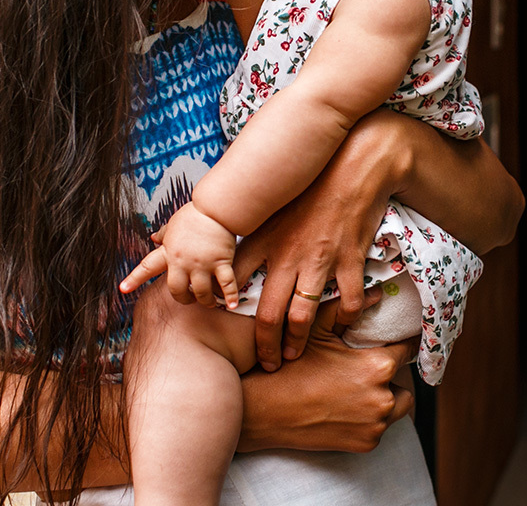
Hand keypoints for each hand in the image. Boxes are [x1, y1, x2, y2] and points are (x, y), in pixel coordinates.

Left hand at [119, 203, 239, 307]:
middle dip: (183, 298)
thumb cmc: (196, 214)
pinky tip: (231, 305)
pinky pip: (226, 284)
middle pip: (176, 290)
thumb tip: (153, 238)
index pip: (147, 266)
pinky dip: (230, 296)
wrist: (216, 208)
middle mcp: (183, 260)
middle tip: (189, 299)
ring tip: (210, 302)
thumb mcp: (174, 224)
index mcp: (170, 251)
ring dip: (206, 301)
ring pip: (201, 292)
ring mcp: (202, 263)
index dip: (134, 279)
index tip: (122, 289)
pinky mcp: (221, 262)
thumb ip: (164, 234)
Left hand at [233, 116, 396, 370]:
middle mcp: (288, 254)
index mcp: (264, 239)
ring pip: (302, 314)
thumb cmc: (310, 180)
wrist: (355, 163)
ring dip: (297, 340)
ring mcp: (320, 260)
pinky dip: (344, 319)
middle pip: (267, 313)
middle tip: (265, 362)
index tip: (221, 328)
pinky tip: (341, 326)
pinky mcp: (349, 260)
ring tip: (293, 355)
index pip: (233, 282)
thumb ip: (239, 221)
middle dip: (264, 345)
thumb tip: (172, 228)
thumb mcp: (270, 199)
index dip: (224, 310)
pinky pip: (346, 302)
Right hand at [238, 300, 416, 453]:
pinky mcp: (367, 444)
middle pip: (403, 382)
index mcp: (377, 367)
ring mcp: (376, 425)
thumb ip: (347, 309)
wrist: (266, 410)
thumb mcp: (317, 331)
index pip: (406, 350)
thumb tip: (377, 292)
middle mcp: (383, 398)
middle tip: (366, 369)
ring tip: (357, 389)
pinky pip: (379, 427)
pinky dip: (369, 419)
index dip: (400, 343)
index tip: (396, 342)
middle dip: (390, 375)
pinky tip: (346, 408)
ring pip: (396, 407)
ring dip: (384, 398)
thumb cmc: (291, 367)